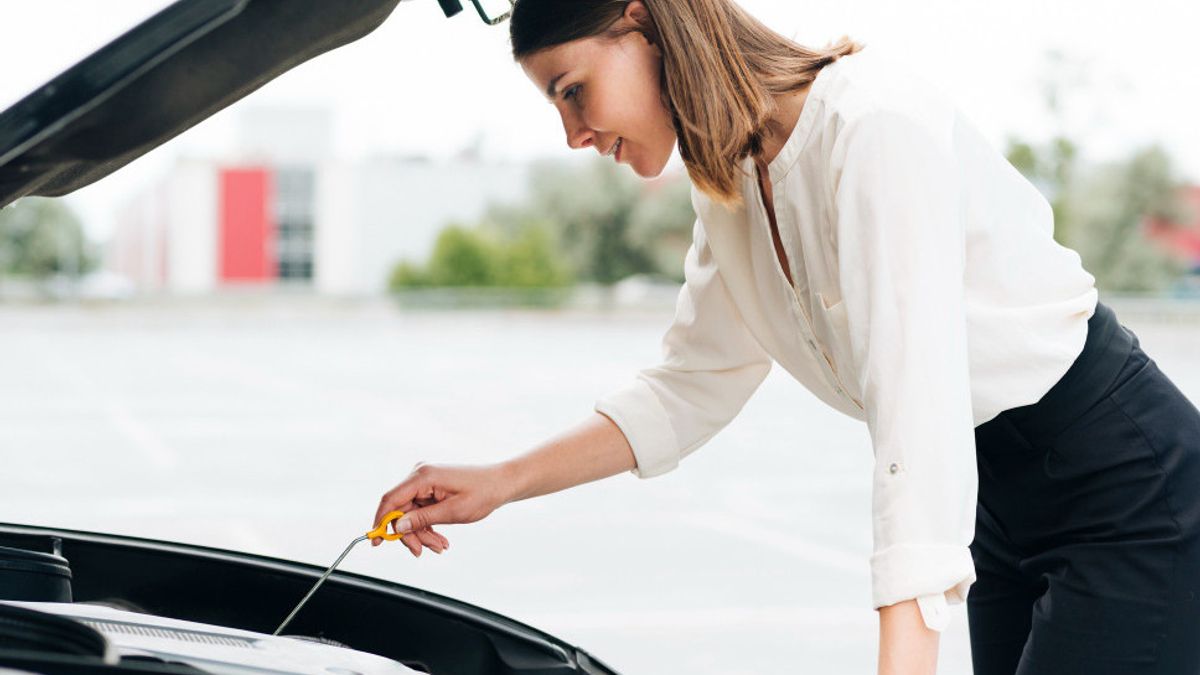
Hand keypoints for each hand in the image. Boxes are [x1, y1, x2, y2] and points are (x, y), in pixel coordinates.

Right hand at [372, 461, 511, 557]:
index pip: (391, 500)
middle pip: (400, 510)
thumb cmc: (482, 493)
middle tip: (423, 551)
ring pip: (411, 513)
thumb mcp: (452, 512)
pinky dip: (427, 526)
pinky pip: (420, 510)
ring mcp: (425, 480)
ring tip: (439, 546)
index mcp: (423, 476)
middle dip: (411, 534)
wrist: (501, 483)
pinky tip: (440, 539)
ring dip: (422, 533)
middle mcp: (420, 474)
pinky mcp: (431, 487)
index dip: (381, 522)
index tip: (377, 541)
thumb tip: (398, 527)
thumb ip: (423, 519)